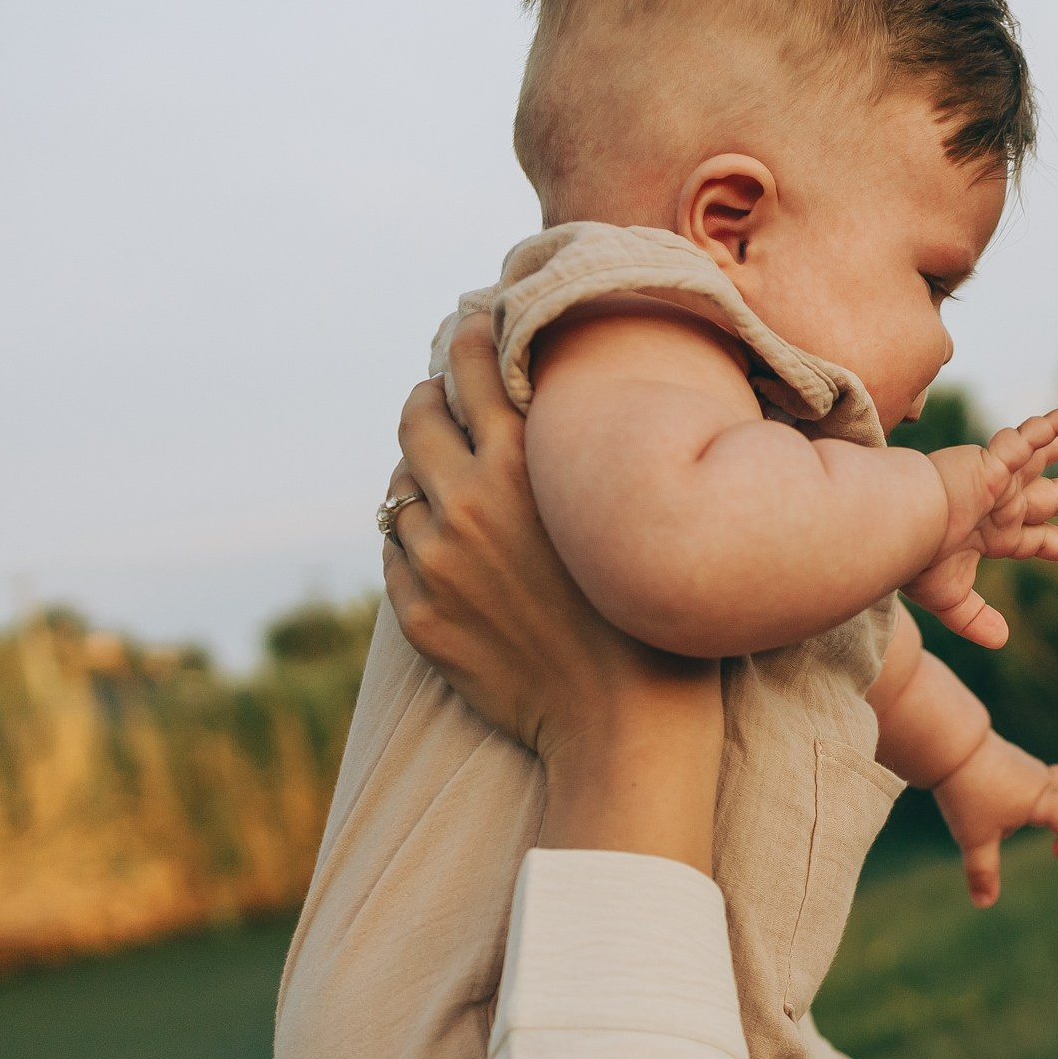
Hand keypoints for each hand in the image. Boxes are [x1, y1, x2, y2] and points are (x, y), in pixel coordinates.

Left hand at [384, 313, 725, 865]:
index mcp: (529, 460)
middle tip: (452, 399)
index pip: (471, 364)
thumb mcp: (635, 504)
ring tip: (453, 479)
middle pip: (418, 414)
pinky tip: (454, 548)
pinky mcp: (420, 613)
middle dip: (433, 399)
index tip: (471, 331)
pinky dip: (418, 538)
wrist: (625, 727)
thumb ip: (589, 447)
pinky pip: (397, 550)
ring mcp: (436, 559)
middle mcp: (470, 498)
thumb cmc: (660, 615)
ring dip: (423, 471)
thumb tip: (559, 399)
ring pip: (399, 483)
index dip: (468, 339)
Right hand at [906, 402, 1057, 648]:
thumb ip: (974, 619)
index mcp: (993, 535)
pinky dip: (1048, 426)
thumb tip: (1002, 641)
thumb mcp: (948, 597)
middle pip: (1049, 496)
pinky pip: (1026, 439)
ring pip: (1040, 456)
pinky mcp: (992, 460)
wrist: (896, 527)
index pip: (1037, 540)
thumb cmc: (914, 559)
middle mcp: (1000, 505)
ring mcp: (997, 480)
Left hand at [930, 733, 1057, 907]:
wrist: (949, 744)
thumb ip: (982, 871)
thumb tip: (985, 903)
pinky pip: (1039, 776)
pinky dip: (1046, 787)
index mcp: (1044, 799)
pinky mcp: (1010, 762)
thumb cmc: (967, 791)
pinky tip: (1030, 795)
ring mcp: (1026, 769)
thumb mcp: (975, 837)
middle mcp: (1042, 781)